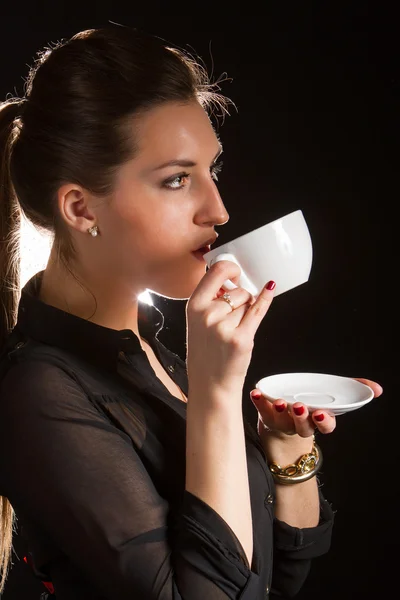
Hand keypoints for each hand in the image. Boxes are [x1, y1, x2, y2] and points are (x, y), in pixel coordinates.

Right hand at [186, 260, 274, 396]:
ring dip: (246, 314)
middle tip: (231, 320)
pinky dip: (266, 300)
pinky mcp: (242, 338)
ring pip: (247, 304)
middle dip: (241, 301)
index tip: (236, 273)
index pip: (216, 272)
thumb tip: (232, 279)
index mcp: (193, 307)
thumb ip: (211, 300)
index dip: (230, 269)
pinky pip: (258, 310)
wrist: (210, 385)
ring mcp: (224, 327)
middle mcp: (207, 315)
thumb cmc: (205, 354)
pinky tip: (270, 290)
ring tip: (233, 332)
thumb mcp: (197, 323)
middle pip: (237, 291)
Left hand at [250, 377, 382, 441]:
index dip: (324, 421)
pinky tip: (256, 393)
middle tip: (298, 407)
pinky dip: (259, 402)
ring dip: (279, 411)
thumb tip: (376, 389)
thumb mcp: (332, 399)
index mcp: (318, 421)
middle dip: (301, 417)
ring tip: (278, 402)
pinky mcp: (267, 419)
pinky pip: (261, 412)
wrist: (283, 435)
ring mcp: (283, 424)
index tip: (320, 414)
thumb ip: (353, 390)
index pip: (325, 425)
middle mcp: (301, 425)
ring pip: (282, 421)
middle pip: (303, 425)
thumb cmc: (310, 410)